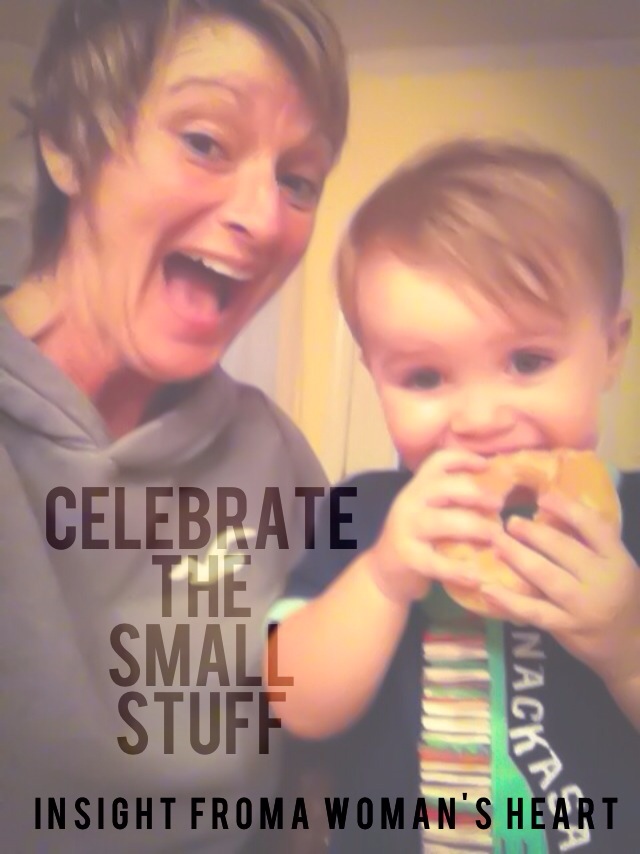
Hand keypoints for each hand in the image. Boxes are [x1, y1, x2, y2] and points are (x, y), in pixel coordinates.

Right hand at [367, 450, 503, 604]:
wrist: (383, 571)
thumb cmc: (416, 538)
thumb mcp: (427, 510)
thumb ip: (452, 499)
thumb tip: (495, 488)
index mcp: (418, 487)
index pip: (438, 462)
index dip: (464, 458)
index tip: (487, 465)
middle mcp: (410, 502)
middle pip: (445, 488)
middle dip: (477, 493)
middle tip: (499, 504)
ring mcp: (407, 529)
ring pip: (444, 521)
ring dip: (475, 527)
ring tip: (495, 536)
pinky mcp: (408, 557)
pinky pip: (437, 562)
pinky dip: (459, 570)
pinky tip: (476, 577)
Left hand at [482, 491, 639, 683]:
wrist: (632, 648)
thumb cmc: (620, 598)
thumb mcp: (616, 566)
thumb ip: (589, 544)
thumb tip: (549, 514)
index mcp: (617, 560)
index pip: (593, 527)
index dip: (567, 509)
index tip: (543, 498)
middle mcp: (602, 581)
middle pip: (564, 550)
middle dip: (533, 533)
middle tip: (510, 522)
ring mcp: (583, 607)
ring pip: (546, 577)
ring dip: (517, 558)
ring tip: (497, 544)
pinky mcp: (566, 628)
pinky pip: (533, 611)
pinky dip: (509, 600)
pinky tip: (488, 589)